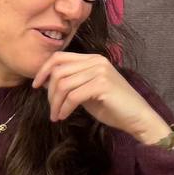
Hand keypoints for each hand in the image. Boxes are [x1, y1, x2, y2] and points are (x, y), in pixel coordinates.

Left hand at [30, 51, 170, 144]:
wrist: (138, 118)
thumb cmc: (112, 107)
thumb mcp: (87, 92)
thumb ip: (71, 84)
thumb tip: (45, 83)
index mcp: (92, 59)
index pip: (59, 57)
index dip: (43, 70)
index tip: (36, 86)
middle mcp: (96, 61)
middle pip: (58, 70)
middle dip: (49, 92)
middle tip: (51, 109)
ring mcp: (100, 71)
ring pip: (64, 84)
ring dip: (55, 103)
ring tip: (56, 116)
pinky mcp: (102, 85)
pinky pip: (73, 95)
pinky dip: (64, 108)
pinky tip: (63, 117)